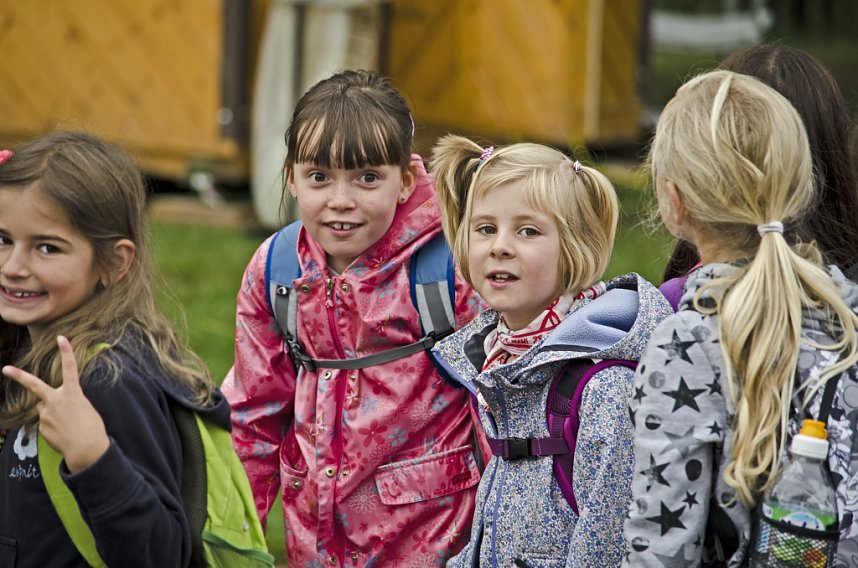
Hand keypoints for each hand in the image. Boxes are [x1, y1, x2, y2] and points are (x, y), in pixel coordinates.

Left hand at [3, 336, 109, 472]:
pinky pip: (46, 423)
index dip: (66, 352)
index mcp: (73, 394)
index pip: (70, 368)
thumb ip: (67, 402)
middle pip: (34, 385)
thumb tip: (51, 406)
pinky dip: (53, 427)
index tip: (61, 338)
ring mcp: (46, 414)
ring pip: (45, 409)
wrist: (87, 450)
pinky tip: (63, 434)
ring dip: (52, 414)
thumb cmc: (92, 428)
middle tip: (5, 368)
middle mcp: (56, 401)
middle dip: (19, 376)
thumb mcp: (85, 408)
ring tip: (67, 426)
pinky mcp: (42, 427)